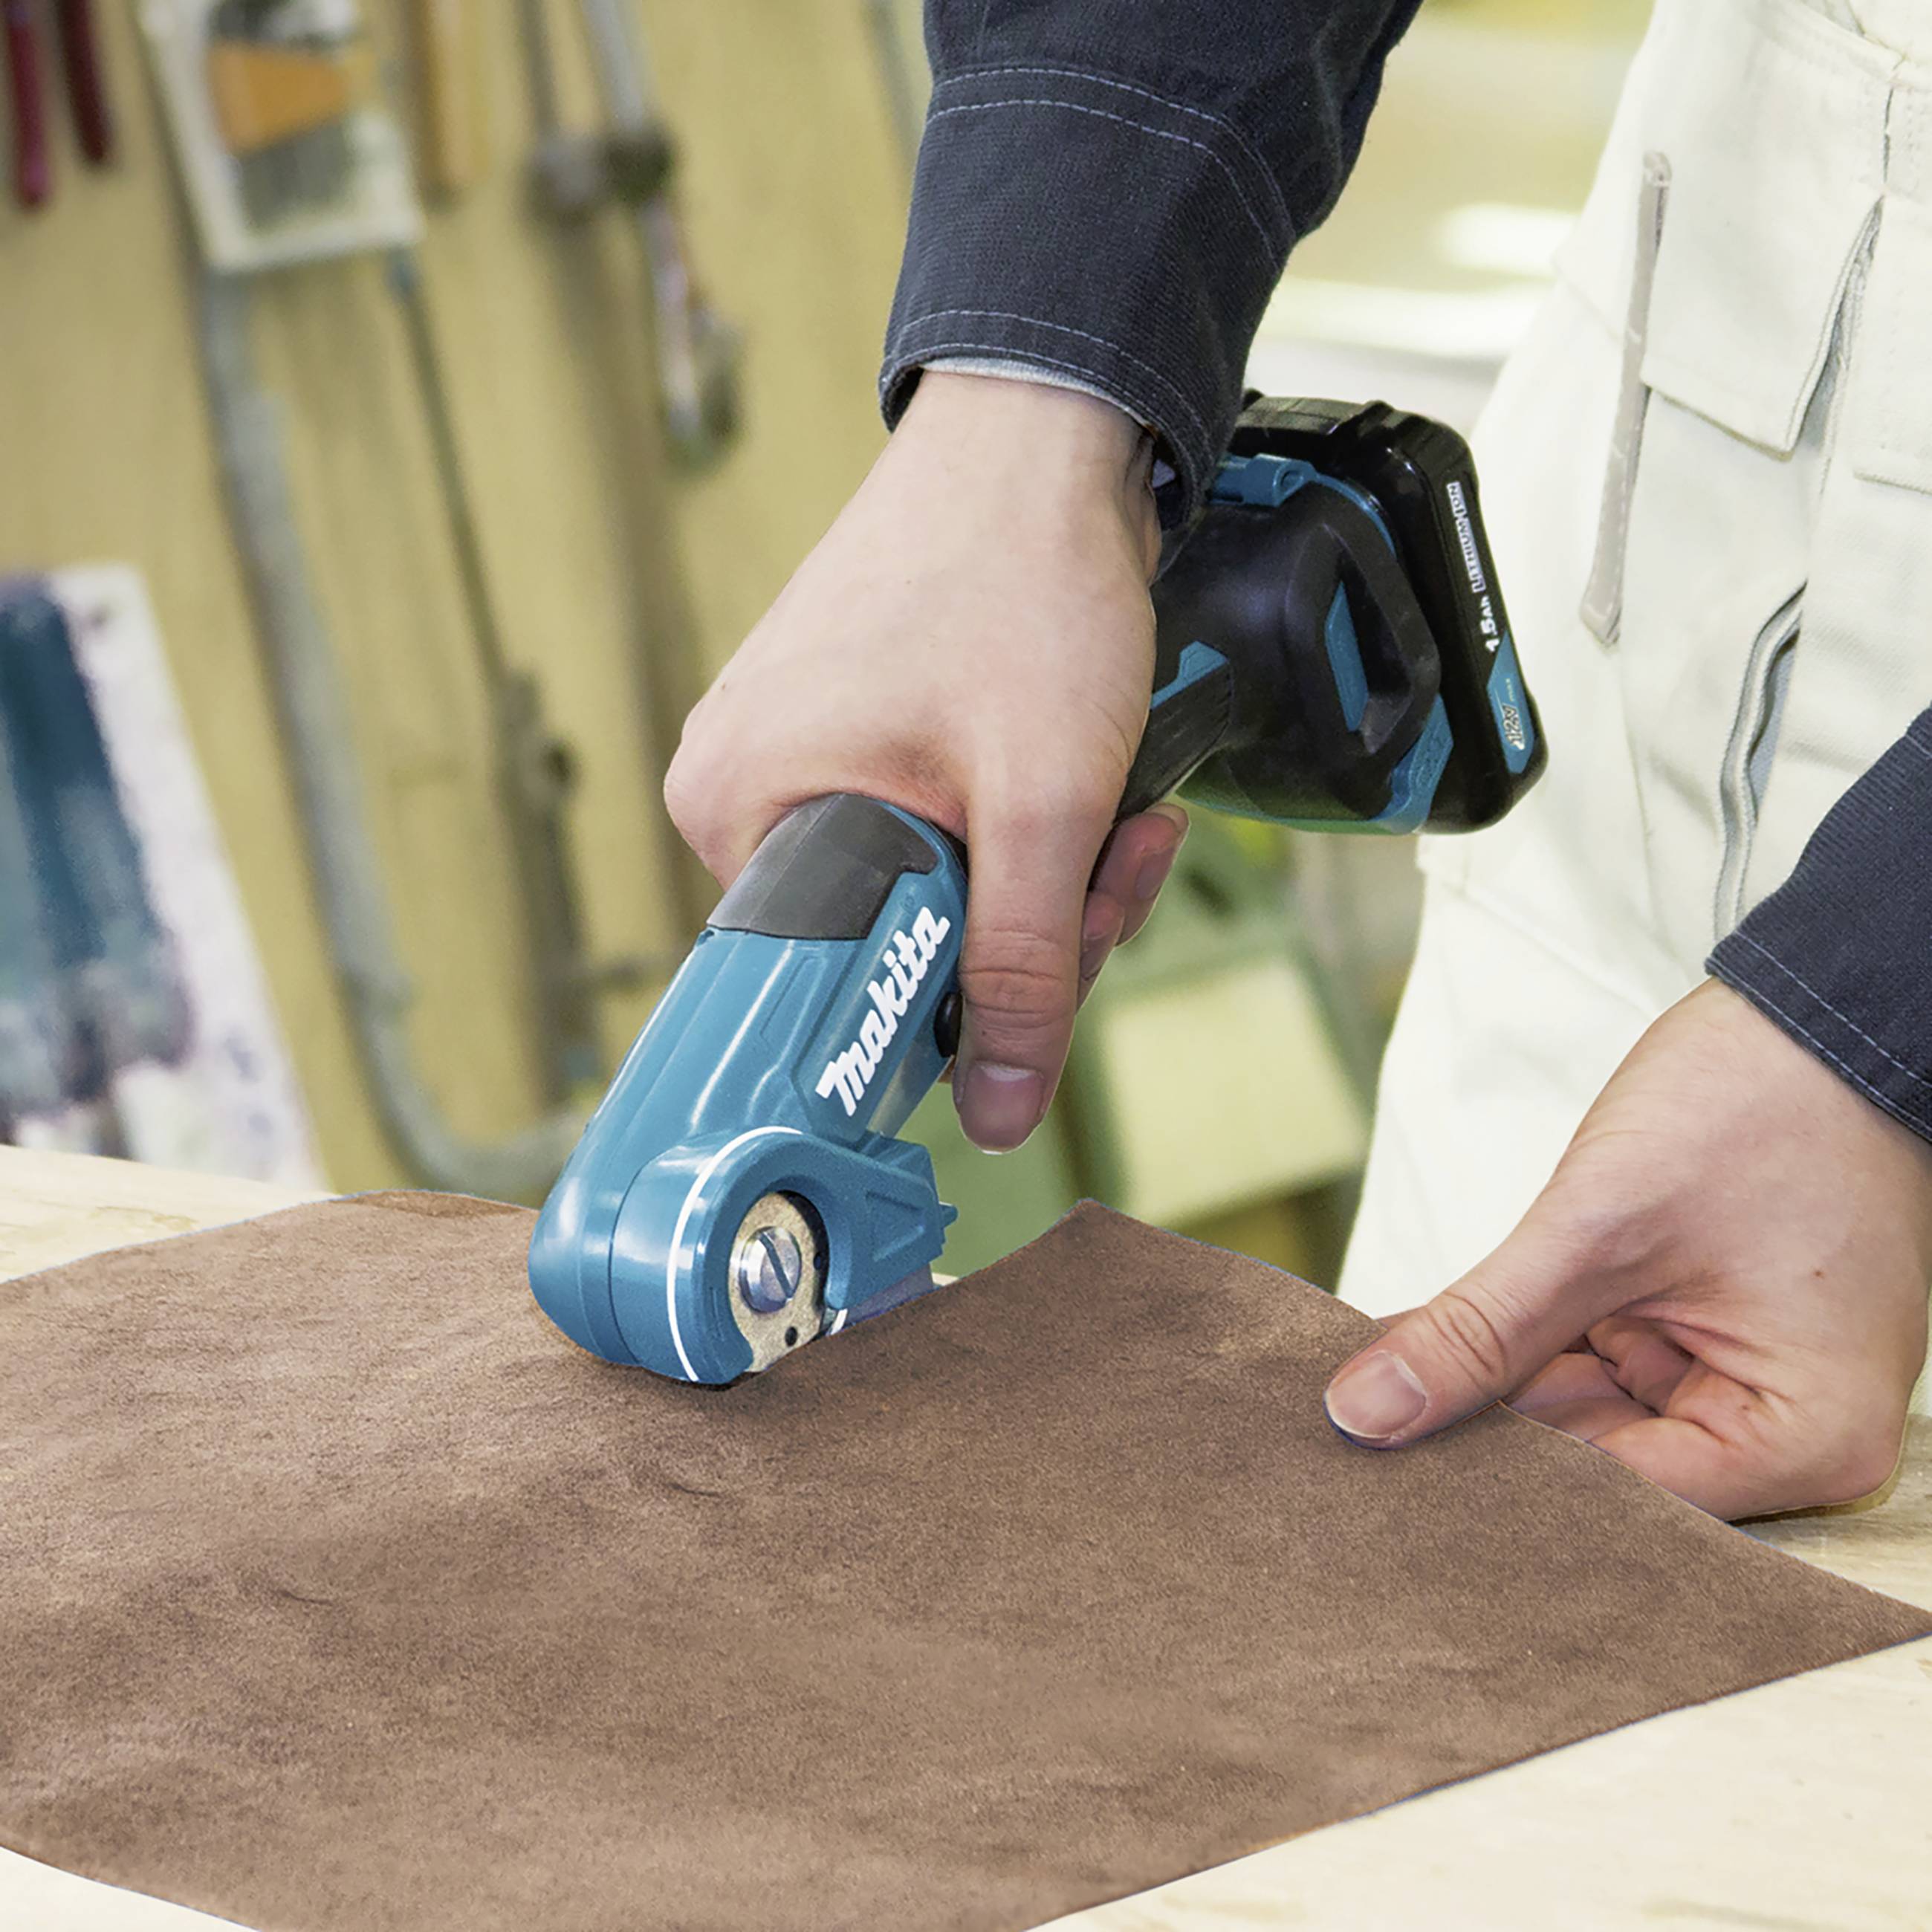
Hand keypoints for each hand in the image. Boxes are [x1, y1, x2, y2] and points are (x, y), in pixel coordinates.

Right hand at [666, 369, 1186, 1151]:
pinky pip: (939, 831)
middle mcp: (747, 788)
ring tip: (1124, 810)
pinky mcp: (856, 728)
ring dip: (1048, 878)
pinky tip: (1092, 785)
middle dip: (1033, 931)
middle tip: (1118, 864)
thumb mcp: (1040, 803)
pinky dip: (1026, 827)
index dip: (960, 1009)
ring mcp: (800, 752)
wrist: (1045, 433)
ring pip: (935, 894)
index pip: (836, 993)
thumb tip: (1000, 1115)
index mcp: (739, 814)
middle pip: (896, 949)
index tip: (1053, 967)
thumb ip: (1024, 968)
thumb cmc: (1021, 585)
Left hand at [1324, 979, 1931, 1517]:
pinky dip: (1516, 1350)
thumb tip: (1364, 1411)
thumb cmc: (1757, 1109)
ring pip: (1581, 1417)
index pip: (1620, 1502)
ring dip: (1486, 1395)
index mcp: (1801, 1439)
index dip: (1494, 1486)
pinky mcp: (1697, 1336)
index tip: (1380, 1474)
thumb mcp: (1597, 1229)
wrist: (1817, 1015)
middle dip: (1479, 1440)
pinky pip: (1590, 1364)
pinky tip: (1418, 1347)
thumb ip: (1479, 1331)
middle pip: (1599, 1468)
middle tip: (1354, 1434)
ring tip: (1366, 1394)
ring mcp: (1737, 1381)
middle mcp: (1782, 1433)